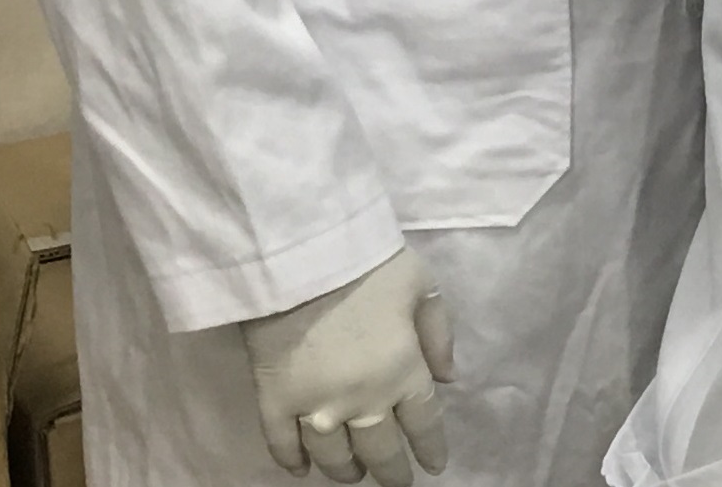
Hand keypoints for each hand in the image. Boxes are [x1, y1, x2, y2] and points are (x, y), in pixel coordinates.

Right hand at [240, 247, 455, 484]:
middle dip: (391, 470)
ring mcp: (314, 406)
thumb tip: (448, 379)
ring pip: (332, 455)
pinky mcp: (273, 401)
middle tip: (396, 482)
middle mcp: (361, 400)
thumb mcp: (423, 286)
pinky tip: (301, 469)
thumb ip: (439, 335)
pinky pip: (281, 444)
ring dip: (345, 470)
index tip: (434, 467)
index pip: (423, 423)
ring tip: (353, 475)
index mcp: (403, 371)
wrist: (301, 257)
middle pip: (380, 450)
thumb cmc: (369, 265)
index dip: (430, 449)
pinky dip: (291, 461)